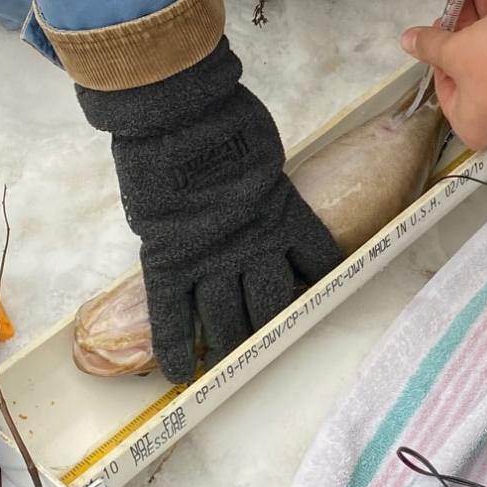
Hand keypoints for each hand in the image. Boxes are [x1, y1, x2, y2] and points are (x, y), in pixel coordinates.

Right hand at [77, 40, 340, 382]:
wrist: (177, 112)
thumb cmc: (224, 122)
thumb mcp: (263, 157)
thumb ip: (266, 191)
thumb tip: (262, 201)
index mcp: (284, 217)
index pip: (316, 262)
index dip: (318, 283)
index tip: (315, 295)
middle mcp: (254, 247)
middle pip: (272, 303)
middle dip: (271, 323)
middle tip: (267, 339)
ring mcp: (210, 259)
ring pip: (227, 318)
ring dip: (231, 343)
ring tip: (230, 361)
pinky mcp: (169, 261)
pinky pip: (172, 314)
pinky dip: (177, 347)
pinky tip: (182, 373)